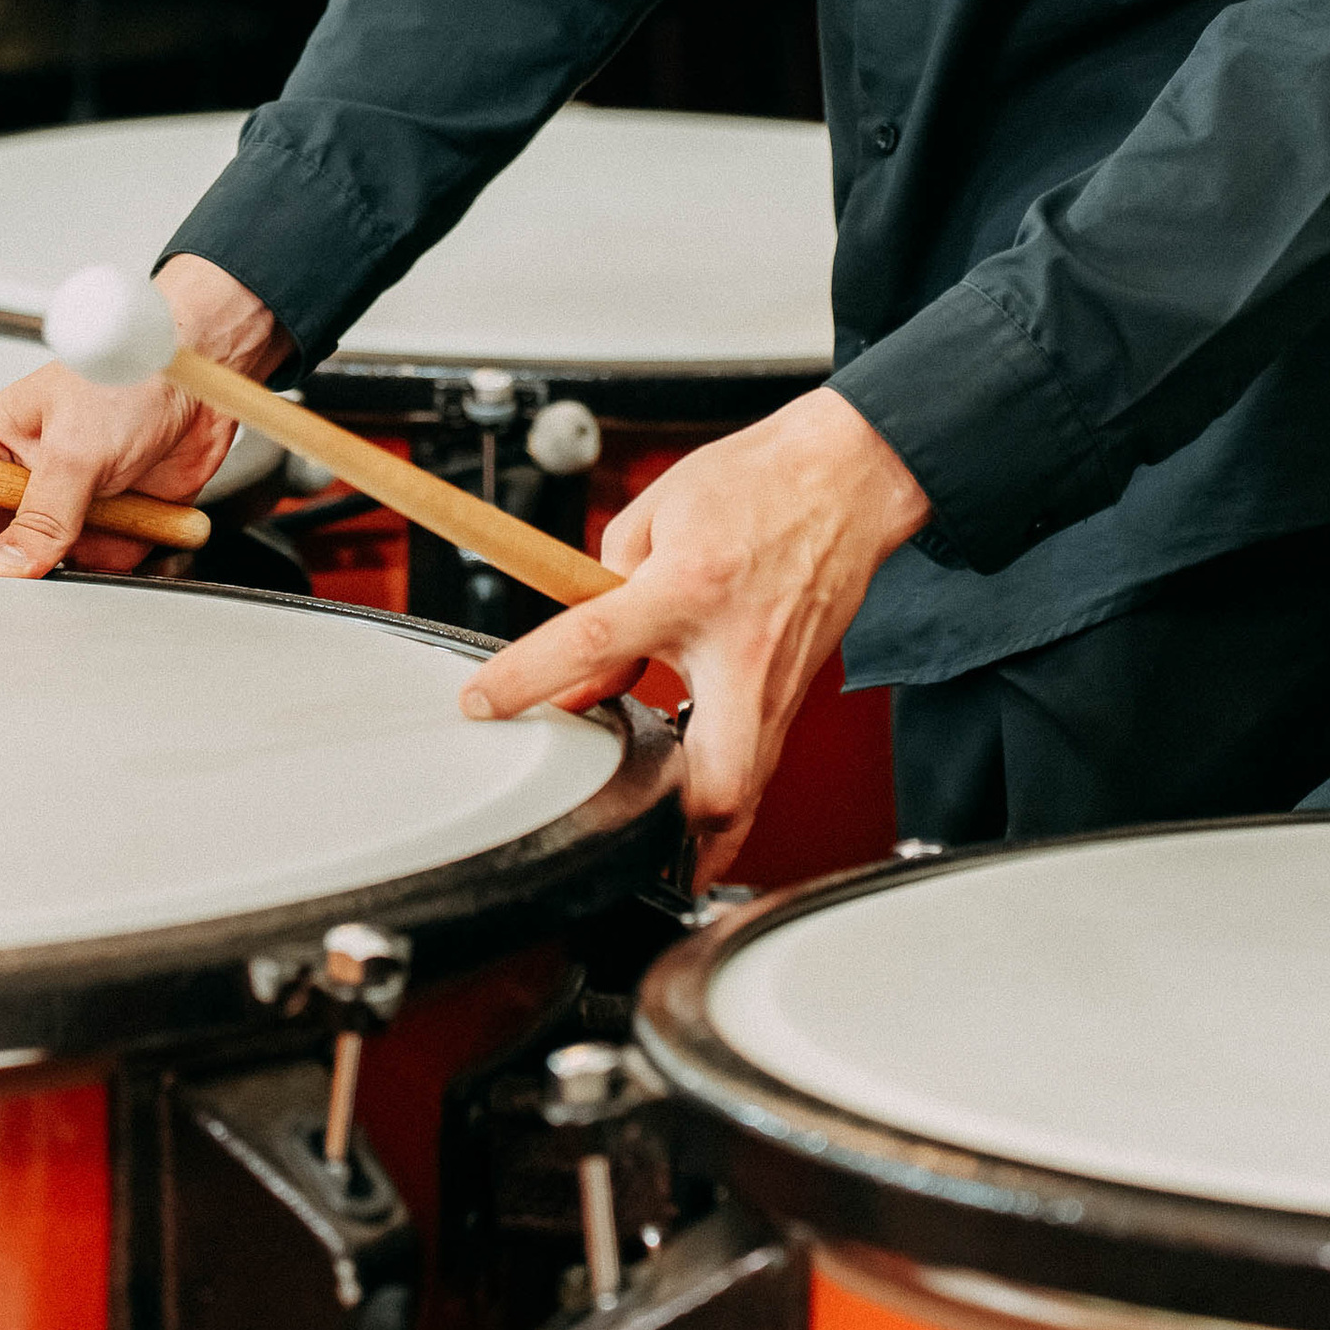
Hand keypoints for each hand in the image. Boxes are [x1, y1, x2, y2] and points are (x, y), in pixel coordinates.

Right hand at [0, 253, 294, 580]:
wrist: (205, 383)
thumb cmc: (130, 375)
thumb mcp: (81, 441)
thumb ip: (46, 512)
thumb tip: (7, 572)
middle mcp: (1, 484)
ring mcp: (42, 517)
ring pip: (11, 579)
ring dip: (34, 587)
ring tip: (63, 559)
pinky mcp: (88, 542)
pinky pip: (73, 585)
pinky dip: (89, 584)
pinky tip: (113, 554)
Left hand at [461, 389, 930, 883]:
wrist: (847, 476)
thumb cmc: (757, 483)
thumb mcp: (658, 513)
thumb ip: (608, 590)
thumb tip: (585, 669)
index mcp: (691, 587)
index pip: (592, 643)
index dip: (526, 679)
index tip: (482, 704)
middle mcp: (739, 648)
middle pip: (715, 780)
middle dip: (672, 830)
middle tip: (619, 842)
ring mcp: (778, 680)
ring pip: (748, 792)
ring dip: (701, 833)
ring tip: (656, 852)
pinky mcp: (799, 693)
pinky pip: (762, 765)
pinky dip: (728, 791)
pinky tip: (696, 796)